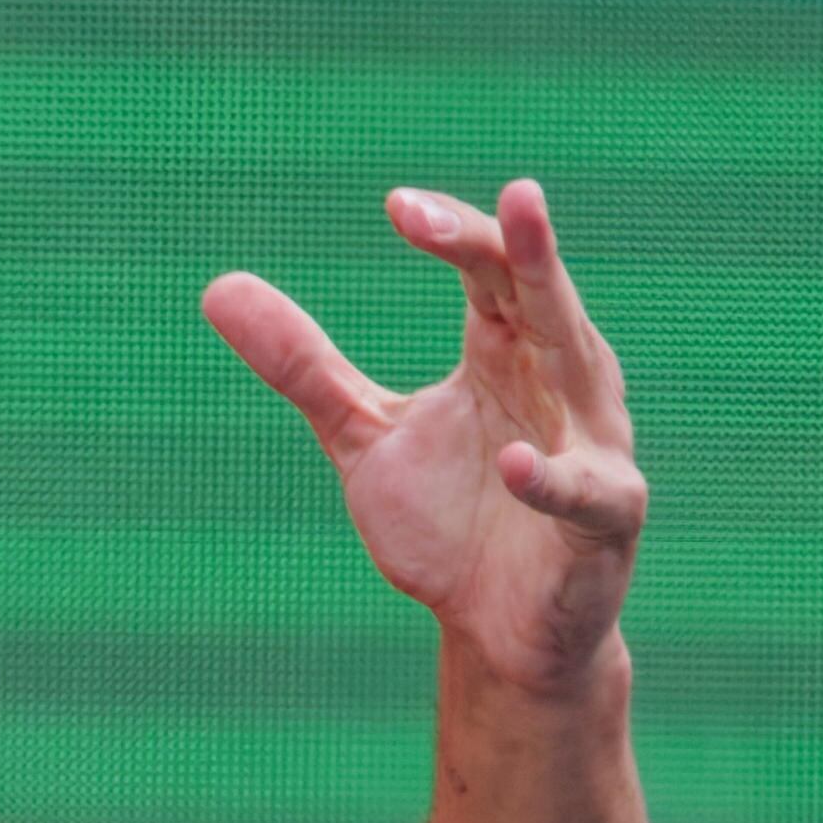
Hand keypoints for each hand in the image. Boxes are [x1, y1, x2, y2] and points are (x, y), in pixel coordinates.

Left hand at [205, 178, 647, 697]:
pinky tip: (511, 462)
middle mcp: (560, 387)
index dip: (454, 234)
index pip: (491, 273)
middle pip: (545, 301)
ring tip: (527, 258)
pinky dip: (548, 478)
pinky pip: (582, 493)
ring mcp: (591, 450)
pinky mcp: (604, 522)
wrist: (498, 631)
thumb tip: (218, 286)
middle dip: (523, 248)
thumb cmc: (448, 520)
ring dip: (559, 316)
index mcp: (507, 354)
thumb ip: (304, 365)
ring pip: (583, 370)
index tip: (396, 205)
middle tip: (516, 191)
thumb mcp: (361, 433)